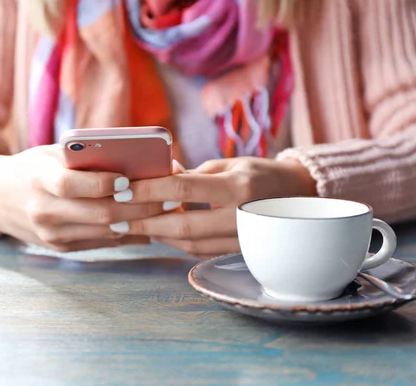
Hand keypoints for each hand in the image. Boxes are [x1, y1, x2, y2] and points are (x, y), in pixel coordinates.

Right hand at [0, 145, 162, 251]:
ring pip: (107, 232)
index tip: (132, 176)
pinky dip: (129, 233)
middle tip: (169, 196)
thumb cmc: (32, 168)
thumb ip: (84, 158)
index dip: (104, 183)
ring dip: (141, 222)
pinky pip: (103, 242)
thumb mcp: (50, 155)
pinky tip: (149, 223)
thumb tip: (136, 164)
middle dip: (140, 206)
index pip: (73, 185)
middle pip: (101, 213)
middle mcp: (45, 213)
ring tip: (167, 209)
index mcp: (40, 182)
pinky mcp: (62, 248)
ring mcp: (53, 236)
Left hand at [111, 157, 315, 257]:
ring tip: (133, 226)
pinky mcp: (239, 250)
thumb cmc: (260, 173)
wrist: (297, 196)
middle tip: (118, 219)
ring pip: (190, 244)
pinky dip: (177, 242)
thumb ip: (194, 174)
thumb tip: (160, 178)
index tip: (123, 191)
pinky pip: (201, 251)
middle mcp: (241, 215)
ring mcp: (242, 238)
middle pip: (183, 226)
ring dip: (158, 235)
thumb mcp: (229, 164)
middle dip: (146, 222)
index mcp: (238, 186)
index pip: (185, 188)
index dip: (150, 190)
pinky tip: (160, 232)